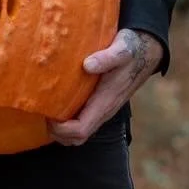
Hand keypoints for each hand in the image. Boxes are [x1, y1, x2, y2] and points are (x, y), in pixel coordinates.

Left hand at [48, 28, 162, 146]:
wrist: (145, 52)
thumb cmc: (130, 50)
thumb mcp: (121, 49)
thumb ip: (107, 57)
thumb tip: (87, 65)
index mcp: (105, 102)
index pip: (80, 130)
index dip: (60, 129)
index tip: (47, 115)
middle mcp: (103, 111)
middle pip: (76, 139)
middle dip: (57, 133)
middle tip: (43, 114)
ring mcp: (101, 109)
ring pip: (78, 134)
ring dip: (60, 130)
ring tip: (47, 111)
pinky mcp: (99, 105)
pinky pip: (81, 122)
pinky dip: (66, 121)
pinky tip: (56, 104)